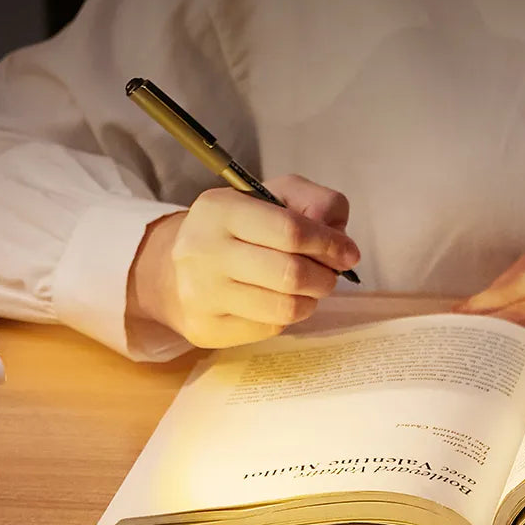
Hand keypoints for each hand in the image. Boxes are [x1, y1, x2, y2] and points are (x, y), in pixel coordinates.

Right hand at [127, 174, 359, 347]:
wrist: (176, 269)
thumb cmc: (237, 230)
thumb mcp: (273, 197)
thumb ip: (315, 202)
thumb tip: (340, 239)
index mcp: (219, 208)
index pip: (290, 231)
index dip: (329, 244)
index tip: (348, 253)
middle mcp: (202, 250)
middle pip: (290, 273)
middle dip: (324, 276)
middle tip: (330, 274)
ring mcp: (199, 292)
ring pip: (284, 307)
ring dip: (310, 299)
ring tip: (308, 288)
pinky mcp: (205, 327)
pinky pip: (269, 327)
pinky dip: (285, 315)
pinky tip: (277, 300)